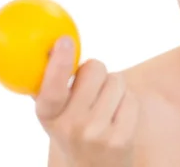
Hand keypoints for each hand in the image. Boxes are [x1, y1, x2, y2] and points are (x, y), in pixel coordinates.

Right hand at [35, 36, 138, 165]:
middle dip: (97, 71)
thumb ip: (49, 83)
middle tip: (92, 87)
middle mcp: (70, 126)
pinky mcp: (121, 139)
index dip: (58, 62)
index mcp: (48, 115)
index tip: (65, 40)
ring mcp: (96, 133)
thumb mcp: (53, 114)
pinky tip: (117, 118)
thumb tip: (50, 45)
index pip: (52, 86)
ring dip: (114, 87)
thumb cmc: (73, 133)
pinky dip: (127, 102)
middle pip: (94, 69)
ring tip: (105, 106)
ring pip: (116, 80)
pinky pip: (131, 97)